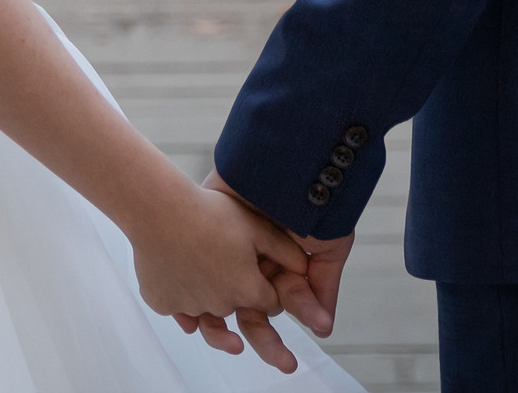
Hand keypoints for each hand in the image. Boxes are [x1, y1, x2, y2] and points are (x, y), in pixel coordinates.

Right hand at [131, 179, 306, 374]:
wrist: (160, 210)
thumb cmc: (209, 213)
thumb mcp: (255, 226)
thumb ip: (284, 251)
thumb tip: (304, 268)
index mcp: (247, 289)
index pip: (269, 303)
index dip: (268, 289)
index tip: (261, 273)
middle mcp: (220, 306)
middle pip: (237, 308)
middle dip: (238, 292)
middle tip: (231, 266)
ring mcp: (189, 308)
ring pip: (205, 310)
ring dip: (208, 299)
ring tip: (209, 289)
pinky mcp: (163, 304)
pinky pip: (176, 306)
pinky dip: (179, 295)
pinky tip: (178, 273)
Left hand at [181, 173, 354, 351]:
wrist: (287, 153)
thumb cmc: (314, 196)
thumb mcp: (328, 243)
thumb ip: (323, 285)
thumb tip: (324, 327)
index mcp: (277, 263)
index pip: (277, 305)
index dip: (287, 328)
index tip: (295, 353)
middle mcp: (250, 257)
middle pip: (250, 309)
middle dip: (265, 340)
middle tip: (281, 364)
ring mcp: (226, 243)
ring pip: (217, 296)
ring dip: (220, 326)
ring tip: (231, 343)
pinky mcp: (205, 225)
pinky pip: (189, 269)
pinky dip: (189, 296)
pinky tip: (194, 318)